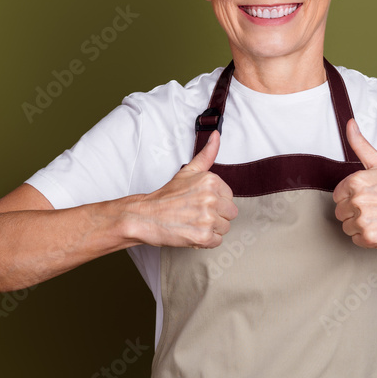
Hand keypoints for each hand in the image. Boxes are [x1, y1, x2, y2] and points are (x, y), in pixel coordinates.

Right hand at [125, 131, 237, 247]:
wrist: (146, 216)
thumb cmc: (167, 196)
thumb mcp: (188, 171)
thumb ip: (207, 154)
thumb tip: (216, 135)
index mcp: (211, 181)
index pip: (229, 197)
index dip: (216, 202)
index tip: (200, 203)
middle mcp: (211, 198)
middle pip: (230, 213)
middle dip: (216, 216)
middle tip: (196, 214)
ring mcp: (208, 218)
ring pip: (225, 228)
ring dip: (211, 229)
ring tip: (193, 223)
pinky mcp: (203, 237)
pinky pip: (217, 242)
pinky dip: (205, 241)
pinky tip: (192, 232)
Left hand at [332, 118, 376, 248]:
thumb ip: (360, 144)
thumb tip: (349, 124)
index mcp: (356, 181)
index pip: (337, 195)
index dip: (352, 197)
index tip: (368, 197)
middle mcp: (357, 200)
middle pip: (340, 212)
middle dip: (355, 212)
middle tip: (376, 208)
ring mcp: (363, 219)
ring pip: (347, 227)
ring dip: (360, 226)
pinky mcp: (370, 237)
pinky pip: (356, 240)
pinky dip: (367, 238)